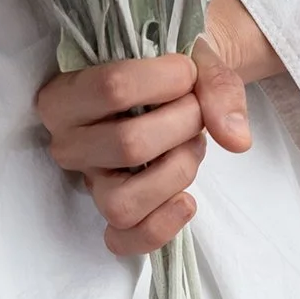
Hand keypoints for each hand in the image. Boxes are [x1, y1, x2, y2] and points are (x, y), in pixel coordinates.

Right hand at [34, 0, 280, 258]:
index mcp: (64, 93)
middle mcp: (66, 143)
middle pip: (127, 145)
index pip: (113, 87)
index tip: (186, 71)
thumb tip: (235, 139)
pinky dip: (161, 227)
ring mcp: (88, 182)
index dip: (168, 80)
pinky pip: (124, 240)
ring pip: (122, 201)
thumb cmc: (170, 70)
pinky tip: (187, 200)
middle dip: (182, 125)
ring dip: (175, 172)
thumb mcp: (193, 58)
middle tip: (196, 110)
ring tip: (193, 146)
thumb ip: (217, 87)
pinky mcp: (112, 214)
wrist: (177, 85)